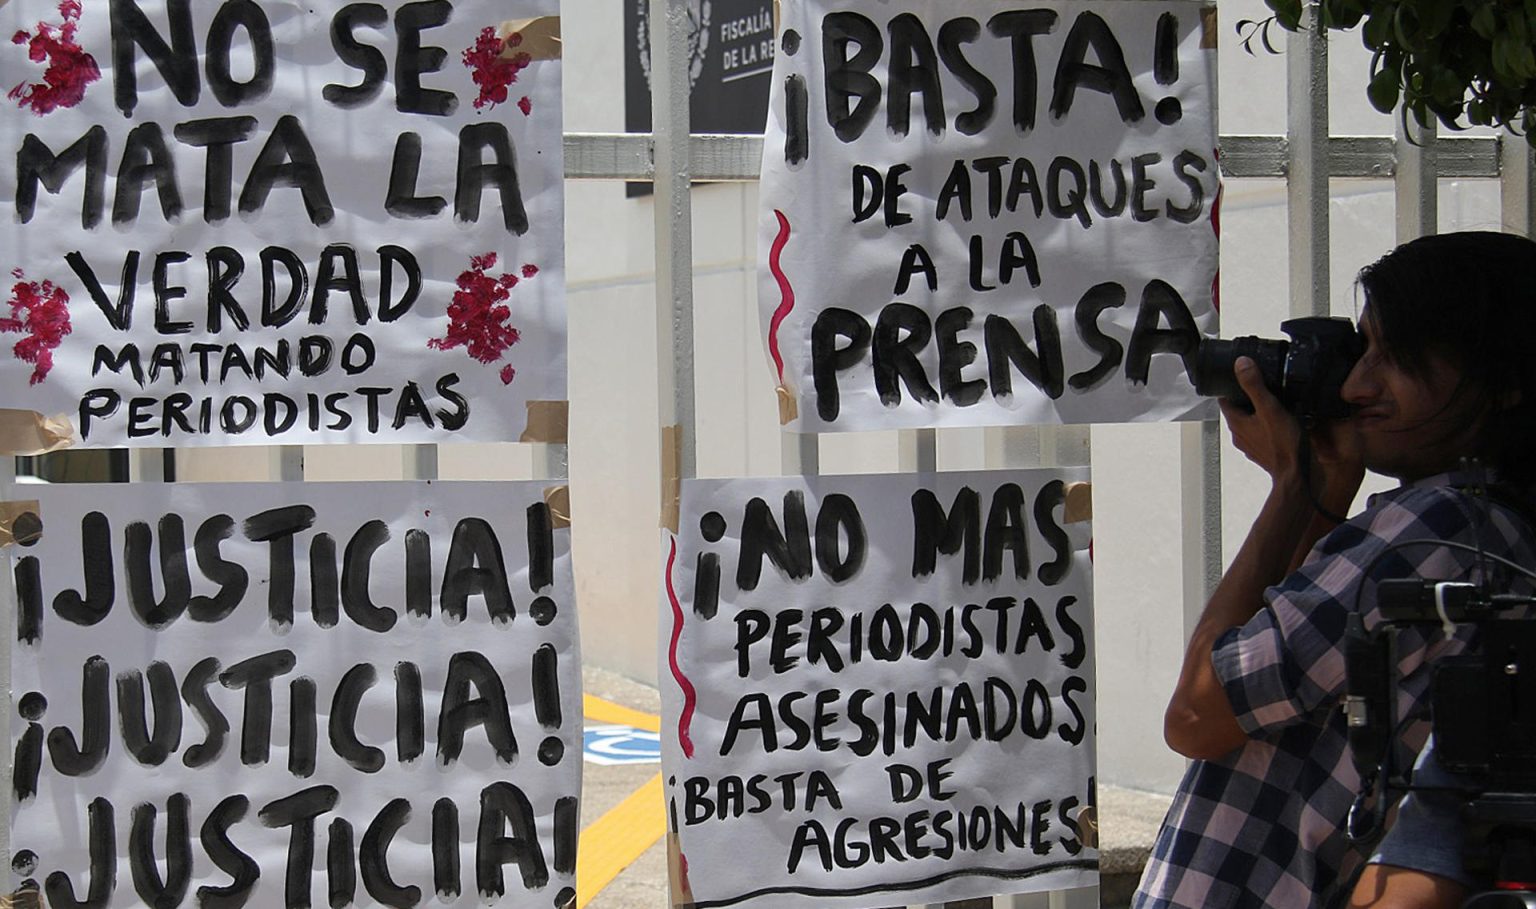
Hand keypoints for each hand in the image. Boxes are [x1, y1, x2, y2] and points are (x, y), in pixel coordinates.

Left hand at [1219, 358, 1364, 498]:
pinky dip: (1269, 425)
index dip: (1231, 385)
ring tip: (1275, 400)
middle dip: (1248, 397)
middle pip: (1238, 410)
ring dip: (1259, 412)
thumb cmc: (1285, 445)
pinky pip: (1263, 434)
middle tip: (1263, 384)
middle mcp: (1240, 435)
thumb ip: (1254, 385)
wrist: (1299, 476)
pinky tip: (1283, 420)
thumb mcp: (1270, 408)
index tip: (1242, 375)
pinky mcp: (1265, 453)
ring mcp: (1252, 445)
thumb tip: (1241, 363)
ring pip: (1251, 422)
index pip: (1224, 399)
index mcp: (1236, 423)